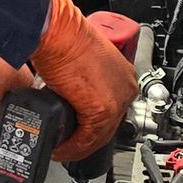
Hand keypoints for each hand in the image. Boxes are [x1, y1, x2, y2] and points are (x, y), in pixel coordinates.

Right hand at [30, 0, 137, 160]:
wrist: (57, 32)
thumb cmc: (64, 38)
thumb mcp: (80, 62)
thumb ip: (82, 83)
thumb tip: (70, 96)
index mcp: (123, 75)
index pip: (112, 112)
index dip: (92, 127)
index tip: (77, 134)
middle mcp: (125, 88)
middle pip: (107, 127)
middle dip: (85, 140)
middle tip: (68, 145)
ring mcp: (116, 100)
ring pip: (99, 136)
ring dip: (78, 147)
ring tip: (62, 149)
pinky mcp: (102, 110)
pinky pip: (88, 138)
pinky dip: (73, 147)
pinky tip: (61, 148)